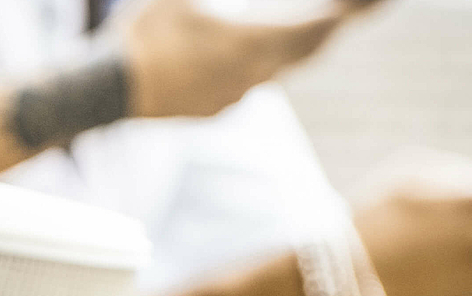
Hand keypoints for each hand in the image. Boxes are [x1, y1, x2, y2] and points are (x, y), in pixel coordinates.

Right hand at [121, 0, 383, 117]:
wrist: (108, 90)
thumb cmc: (143, 33)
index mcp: (252, 43)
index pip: (316, 26)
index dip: (344, 12)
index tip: (362, 6)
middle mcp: (253, 74)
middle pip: (306, 51)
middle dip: (328, 28)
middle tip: (348, 13)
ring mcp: (234, 96)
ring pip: (278, 69)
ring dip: (296, 48)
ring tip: (308, 31)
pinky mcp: (216, 109)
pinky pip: (250, 84)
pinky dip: (260, 65)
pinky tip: (248, 55)